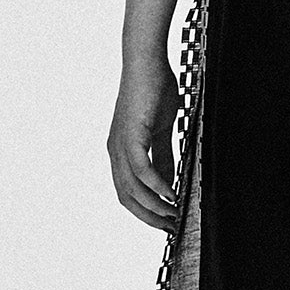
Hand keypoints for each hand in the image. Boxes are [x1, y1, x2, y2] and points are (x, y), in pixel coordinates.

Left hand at [107, 58, 181, 230]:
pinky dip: (156, 186)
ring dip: (154, 205)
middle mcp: (115, 151)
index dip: (144, 210)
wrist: (147, 62)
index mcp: (120, 151)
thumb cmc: (155, 90)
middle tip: (170, 227)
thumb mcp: (161, 130)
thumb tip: (169, 181)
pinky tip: (172, 195)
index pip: (127, 192)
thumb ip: (164, 156)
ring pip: (133, 188)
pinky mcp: (130, 135)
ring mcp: (120, 144)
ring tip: (174, 215)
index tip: (165, 221)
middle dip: (149, 216)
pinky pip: (141, 170)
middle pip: (126, 197)